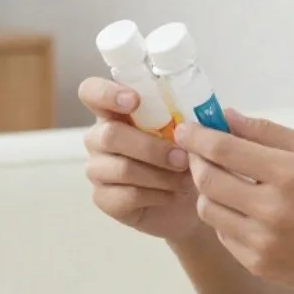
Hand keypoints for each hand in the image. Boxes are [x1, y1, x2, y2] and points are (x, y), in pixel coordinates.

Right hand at [79, 77, 202, 240]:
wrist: (186, 201)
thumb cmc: (183, 156)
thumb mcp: (188, 132)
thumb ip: (186, 115)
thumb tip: (203, 112)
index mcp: (114, 111)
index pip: (91, 92)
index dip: (106, 93)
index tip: (134, 101)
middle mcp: (98, 138)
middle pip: (110, 134)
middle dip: (152, 147)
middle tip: (182, 158)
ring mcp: (97, 169)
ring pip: (122, 168)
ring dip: (160, 175)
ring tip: (185, 179)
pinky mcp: (103, 198)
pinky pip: (126, 195)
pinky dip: (157, 195)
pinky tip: (172, 194)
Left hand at [175, 109, 293, 292]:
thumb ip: (268, 132)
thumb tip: (225, 116)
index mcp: (289, 174)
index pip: (224, 150)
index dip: (197, 136)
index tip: (185, 128)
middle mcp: (272, 210)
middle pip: (208, 180)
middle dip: (196, 161)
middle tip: (198, 152)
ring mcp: (262, 242)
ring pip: (208, 210)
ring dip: (207, 191)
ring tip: (223, 181)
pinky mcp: (259, 264)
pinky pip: (222, 235)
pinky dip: (224, 218)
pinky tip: (242, 210)